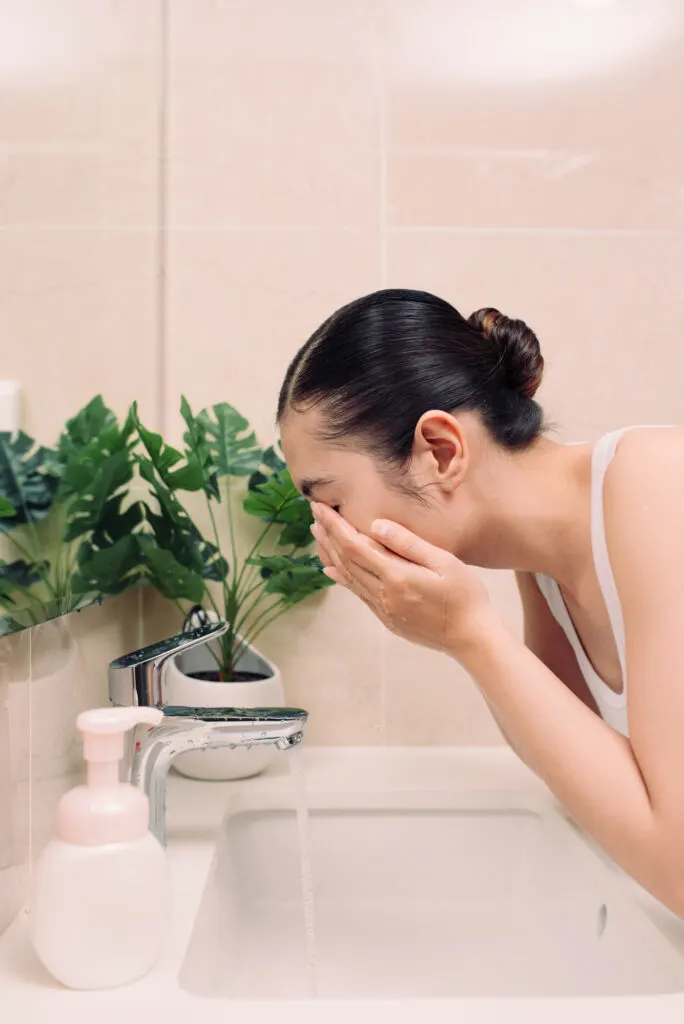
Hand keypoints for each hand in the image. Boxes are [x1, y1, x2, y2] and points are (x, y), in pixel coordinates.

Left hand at [310, 503, 494, 657]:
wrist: (472, 638)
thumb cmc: (465, 596)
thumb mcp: (444, 562)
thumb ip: (408, 544)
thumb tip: (376, 524)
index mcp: (396, 576)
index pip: (354, 545)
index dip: (334, 525)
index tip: (320, 507)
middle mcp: (383, 594)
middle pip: (345, 561)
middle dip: (328, 536)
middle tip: (315, 514)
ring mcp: (383, 609)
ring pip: (348, 577)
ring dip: (331, 555)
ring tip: (319, 536)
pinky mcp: (387, 619)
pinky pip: (358, 593)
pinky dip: (342, 578)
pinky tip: (332, 570)